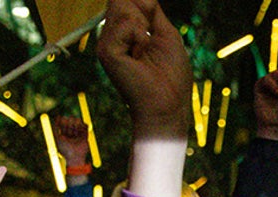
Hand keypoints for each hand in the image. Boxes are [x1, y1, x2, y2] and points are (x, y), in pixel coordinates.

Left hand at [52, 116, 91, 176]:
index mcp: (64, 134)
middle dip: (70, 122)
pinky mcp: (85, 136)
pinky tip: (80, 131)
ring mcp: (78, 134)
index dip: (63, 120)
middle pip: (70, 121)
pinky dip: (83, 125)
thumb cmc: (64, 150)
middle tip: (70, 125)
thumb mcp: (57, 138)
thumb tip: (57, 116)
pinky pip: (85, 126)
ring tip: (75, 131)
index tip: (62, 119)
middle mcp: (71, 133)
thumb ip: (55, 128)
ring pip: (78, 122)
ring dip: (76, 124)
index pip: (63, 123)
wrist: (75, 158)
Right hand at [98, 0, 191, 139]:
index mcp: (126, 34)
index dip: (140, 2)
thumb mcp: (166, 34)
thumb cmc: (172, 77)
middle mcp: (113, 37)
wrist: (168, 106)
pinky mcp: (106, 52)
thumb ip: (152, 11)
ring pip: (122, 7)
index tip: (148, 26)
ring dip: (142, 26)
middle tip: (149, 43)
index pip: (125, 0)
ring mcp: (107, 44)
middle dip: (144, 14)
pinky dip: (138, 35)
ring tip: (144, 51)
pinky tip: (139, 55)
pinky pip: (124, 24)